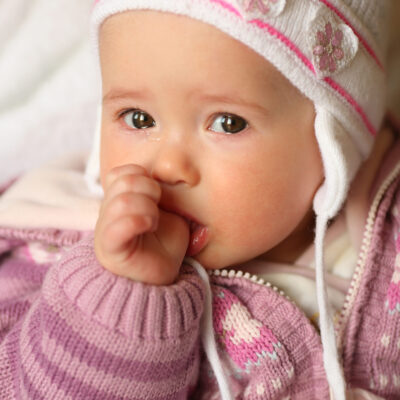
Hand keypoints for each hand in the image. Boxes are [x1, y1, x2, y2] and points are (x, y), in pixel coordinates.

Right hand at [94, 164, 188, 284]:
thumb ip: (163, 196)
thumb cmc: (164, 247)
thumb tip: (164, 180)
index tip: (157, 196)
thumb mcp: (169, 215)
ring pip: (122, 200)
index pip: (121, 173)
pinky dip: (138, 220)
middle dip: (149, 188)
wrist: (159, 281)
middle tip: (158, 209)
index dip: (143, 176)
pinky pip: (116, 227)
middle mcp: (108, 212)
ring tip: (154, 222)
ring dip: (147, 207)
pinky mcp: (109, 248)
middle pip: (123, 181)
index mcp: (120, 201)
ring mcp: (106, 229)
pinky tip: (148, 226)